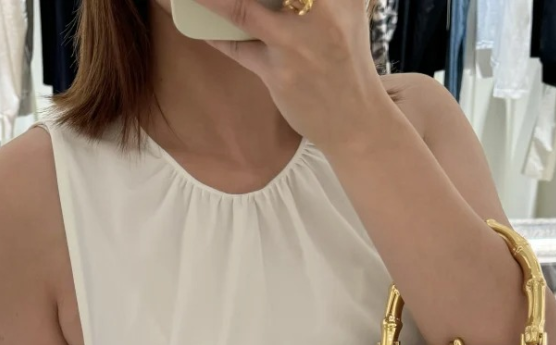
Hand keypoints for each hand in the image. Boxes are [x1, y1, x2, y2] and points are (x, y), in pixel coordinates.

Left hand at [193, 0, 391, 154]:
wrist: (357, 121)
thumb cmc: (345, 63)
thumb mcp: (346, 12)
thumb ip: (317, 0)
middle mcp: (322, 8)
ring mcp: (298, 42)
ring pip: (240, 7)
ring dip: (210, 2)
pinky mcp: (279, 73)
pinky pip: (236, 47)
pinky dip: (214, 32)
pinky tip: (198, 23)